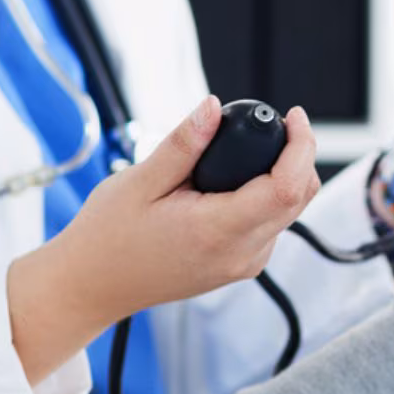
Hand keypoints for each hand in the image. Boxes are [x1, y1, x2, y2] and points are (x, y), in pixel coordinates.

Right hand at [7, 95, 319, 382]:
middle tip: (275, 124)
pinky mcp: (239, 267)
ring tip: (252, 148)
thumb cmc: (108, 238)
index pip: (287, 187)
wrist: (93, 286)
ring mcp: (243, 265)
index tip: (293, 116)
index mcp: (217, 232)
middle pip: (298, 198)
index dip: (301, 147)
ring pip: (289, 212)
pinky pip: (271, 226)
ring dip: (285, 175)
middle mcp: (240, 254)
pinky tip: (240, 179)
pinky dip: (269, 196)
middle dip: (298, 154)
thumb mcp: (139, 181)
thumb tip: (214, 107)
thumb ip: (183, 144)